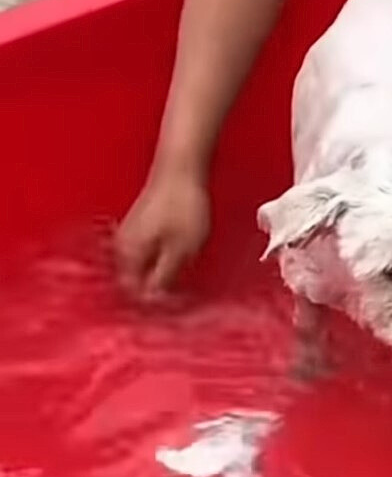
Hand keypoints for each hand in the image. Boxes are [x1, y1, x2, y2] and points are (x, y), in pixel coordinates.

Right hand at [115, 169, 209, 297]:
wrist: (180, 168)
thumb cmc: (182, 206)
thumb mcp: (180, 250)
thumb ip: (165, 277)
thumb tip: (154, 300)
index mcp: (129, 255)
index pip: (133, 291)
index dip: (154, 303)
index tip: (175, 307)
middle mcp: (123, 245)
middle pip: (135, 279)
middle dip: (156, 290)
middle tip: (181, 296)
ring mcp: (131, 233)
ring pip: (143, 265)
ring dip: (160, 275)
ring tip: (183, 276)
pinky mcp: (142, 223)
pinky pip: (149, 251)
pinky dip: (162, 259)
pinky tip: (179, 257)